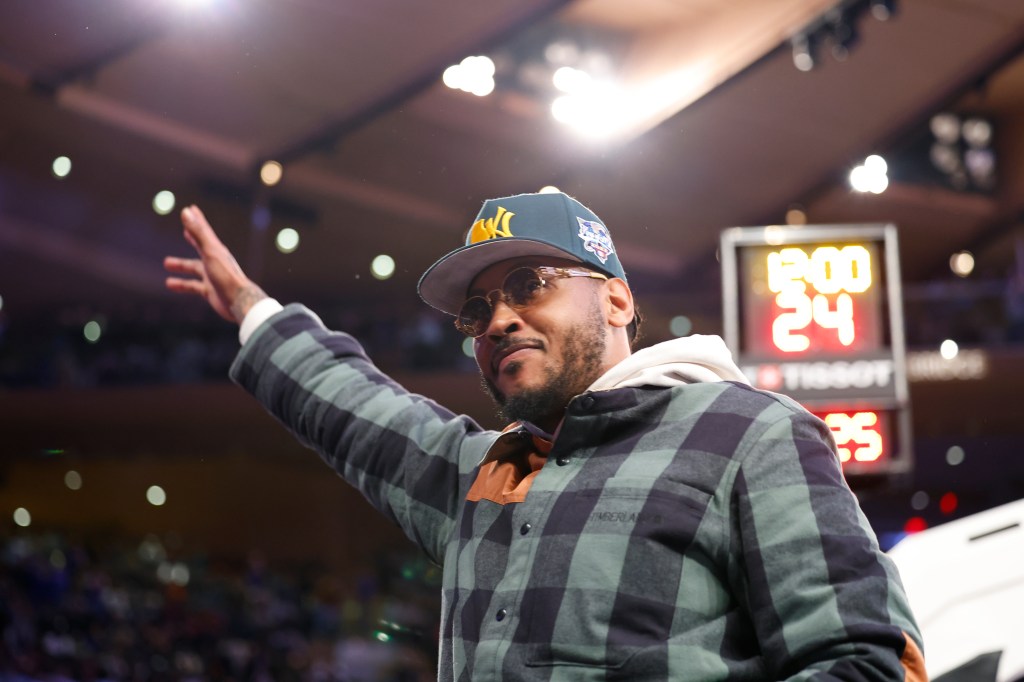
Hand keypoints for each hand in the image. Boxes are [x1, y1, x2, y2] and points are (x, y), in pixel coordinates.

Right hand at [164, 205, 266, 323]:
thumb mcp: (209, 252)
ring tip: (166, 264)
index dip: (197, 220)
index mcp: (216, 250)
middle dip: (192, 239)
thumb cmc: (226, 275)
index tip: (191, 209)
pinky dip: (182, 285)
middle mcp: (215, 261)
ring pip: (194, 269)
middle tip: (184, 232)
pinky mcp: (210, 291)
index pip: (204, 231)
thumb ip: (198, 232)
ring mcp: (213, 276)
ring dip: (181, 266)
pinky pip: (193, 286)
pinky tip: (170, 285)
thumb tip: (186, 211)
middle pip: (201, 247)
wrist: (239, 302)